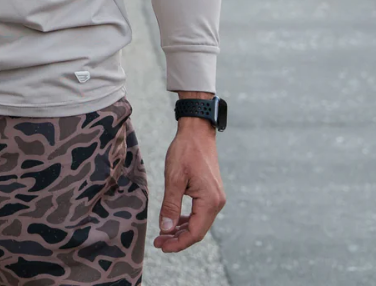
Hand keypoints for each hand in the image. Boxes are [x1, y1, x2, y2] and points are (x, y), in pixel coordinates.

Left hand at [153, 118, 225, 252]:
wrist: (197, 130)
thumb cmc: (185, 151)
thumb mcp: (174, 178)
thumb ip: (170, 206)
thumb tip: (166, 229)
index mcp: (209, 201)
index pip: (195, 233)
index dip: (178, 243)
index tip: (161, 246)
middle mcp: (217, 202)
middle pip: (198, 231)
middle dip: (178, 239)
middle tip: (158, 243)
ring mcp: (215, 197)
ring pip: (198, 223)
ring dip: (181, 230)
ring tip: (163, 234)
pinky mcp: (211, 192)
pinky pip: (199, 213)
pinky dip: (187, 219)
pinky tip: (174, 221)